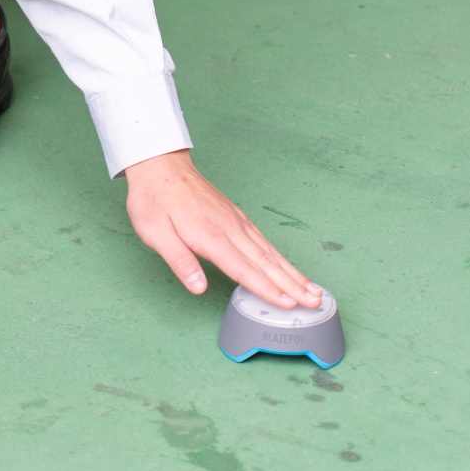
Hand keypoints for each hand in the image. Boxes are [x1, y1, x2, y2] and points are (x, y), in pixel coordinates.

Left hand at [123, 150, 321, 308]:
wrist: (159, 166)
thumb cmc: (154, 199)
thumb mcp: (154, 232)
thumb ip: (179, 260)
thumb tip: (198, 287)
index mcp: (210, 235)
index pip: (245, 268)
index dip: (267, 289)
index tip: (289, 304)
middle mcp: (229, 228)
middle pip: (266, 262)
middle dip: (293, 285)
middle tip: (315, 303)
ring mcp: (235, 220)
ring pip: (270, 251)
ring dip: (293, 272)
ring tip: (313, 289)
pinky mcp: (235, 216)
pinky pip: (263, 240)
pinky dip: (280, 256)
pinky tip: (288, 266)